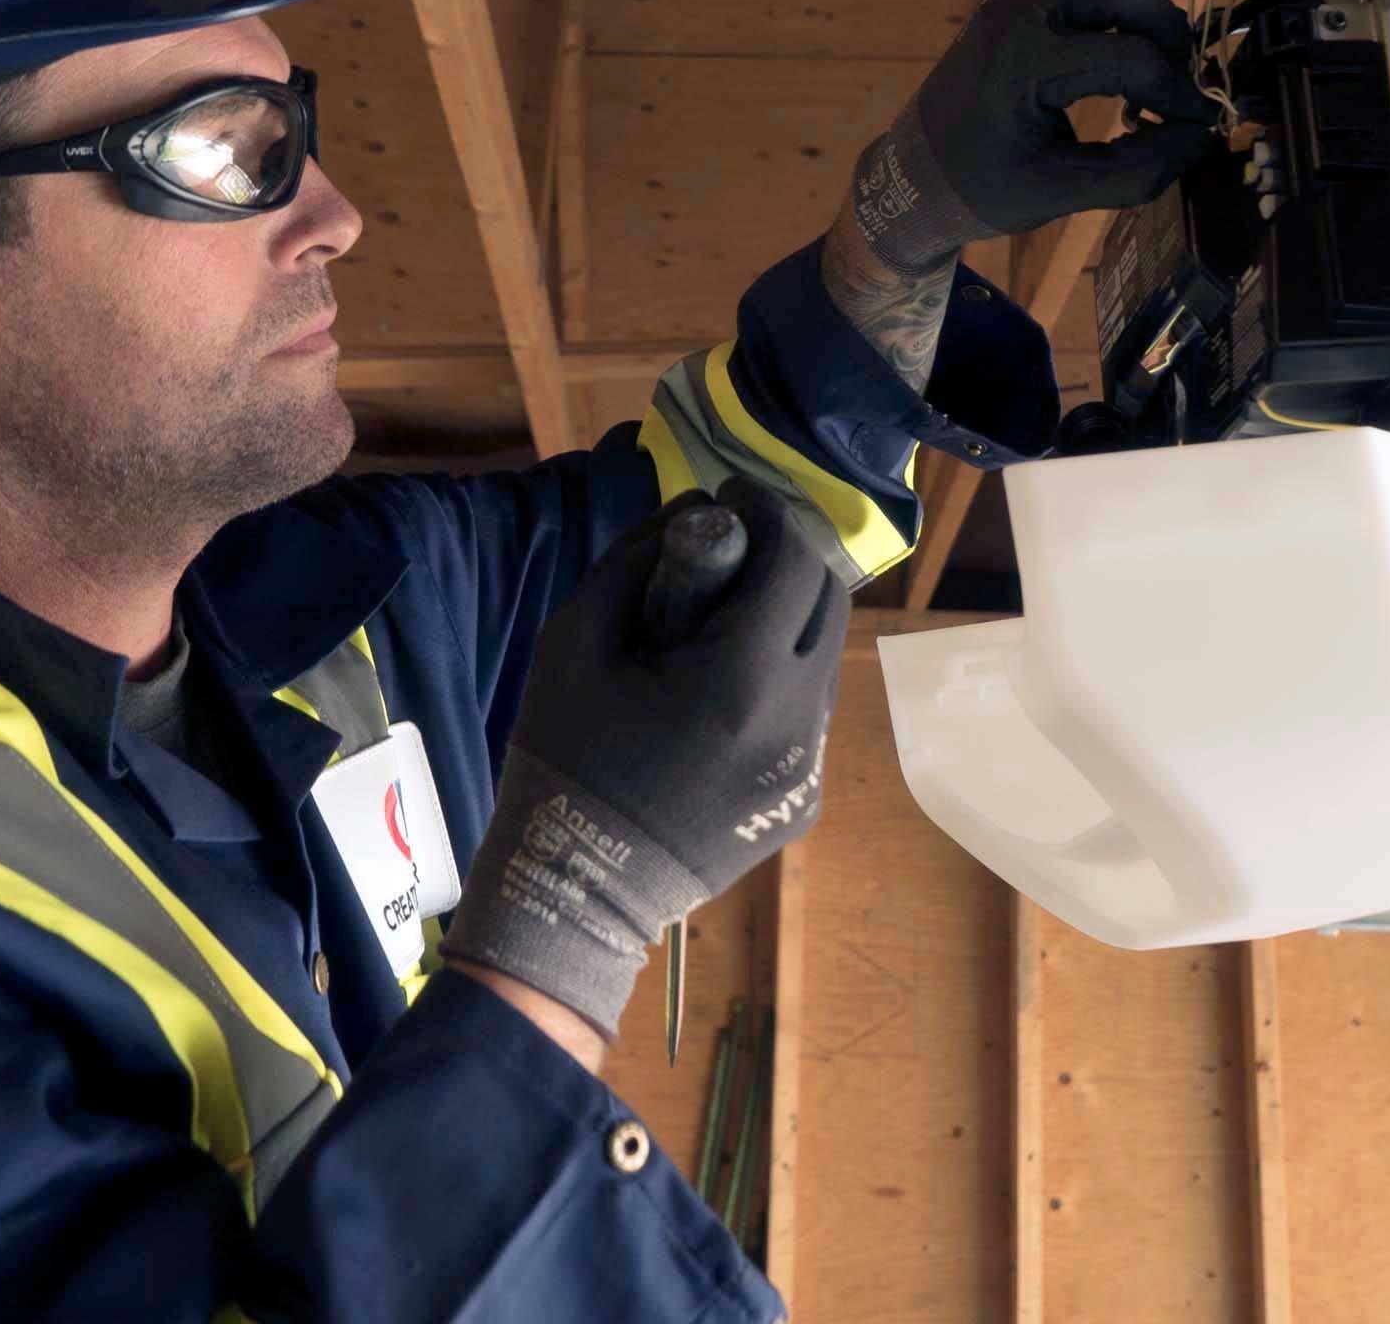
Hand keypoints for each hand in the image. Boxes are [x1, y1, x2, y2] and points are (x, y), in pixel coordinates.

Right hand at [442, 481, 847, 1035]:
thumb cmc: (563, 759)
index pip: (795, 560)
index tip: (733, 495)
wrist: (574, 893)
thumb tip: (694, 511)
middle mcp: (799, 721)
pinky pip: (807, 714)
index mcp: (744, 679)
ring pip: (822, 657)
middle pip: (826, 601)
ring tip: (719, 624)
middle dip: (785, 559)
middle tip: (732, 548)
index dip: (769, 511)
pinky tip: (719, 694)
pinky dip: (777, 680)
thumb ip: (637, 559)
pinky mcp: (804, 800)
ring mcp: (808, 767)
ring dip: (785, 620)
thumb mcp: (573, 640)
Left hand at [843, 0, 1221, 274]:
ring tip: (1157, 57)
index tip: (1200, 121)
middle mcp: (1017, 15)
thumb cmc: (983, 190)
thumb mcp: (1062, 193)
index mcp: (1024, 63)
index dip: (1177, 91)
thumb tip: (1203, 137)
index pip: (1129, 58)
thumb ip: (1139, 170)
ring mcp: (1012, 0)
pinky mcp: (1014, 0)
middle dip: (1164, 29)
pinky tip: (1123, 45)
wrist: (915, 176)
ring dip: (1142, 3)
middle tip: (1178, 80)